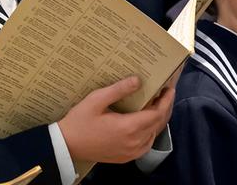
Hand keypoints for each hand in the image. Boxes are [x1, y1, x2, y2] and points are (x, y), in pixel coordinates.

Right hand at [58, 76, 174, 163]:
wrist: (68, 145)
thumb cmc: (79, 121)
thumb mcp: (95, 100)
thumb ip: (118, 90)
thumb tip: (137, 80)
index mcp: (129, 127)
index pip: (157, 113)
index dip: (166, 101)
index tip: (169, 88)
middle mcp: (135, 142)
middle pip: (159, 123)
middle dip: (164, 107)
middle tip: (165, 93)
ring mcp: (132, 152)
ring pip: (154, 134)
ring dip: (158, 119)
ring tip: (156, 104)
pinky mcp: (128, 157)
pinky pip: (146, 143)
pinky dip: (150, 131)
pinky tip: (145, 122)